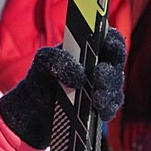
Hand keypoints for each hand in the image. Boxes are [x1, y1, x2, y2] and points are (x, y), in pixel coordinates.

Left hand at [0, 28, 125, 148]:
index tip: (108, 46)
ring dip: (108, 91)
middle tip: (98, 75)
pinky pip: (111, 107)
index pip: (108, 38)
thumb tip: (79, 74)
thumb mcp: (41, 63)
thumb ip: (55, 59)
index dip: (112, 40)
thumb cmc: (40, 79)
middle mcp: (98, 65)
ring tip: (97, 98)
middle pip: (116, 63)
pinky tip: (99, 111)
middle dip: (110, 68)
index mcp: (86, 48)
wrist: (34, 112)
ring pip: (115, 86)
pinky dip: (107, 109)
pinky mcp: (101, 108)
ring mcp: (102, 87)